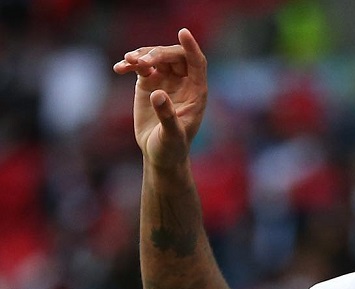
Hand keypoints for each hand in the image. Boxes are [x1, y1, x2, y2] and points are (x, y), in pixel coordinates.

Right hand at [113, 28, 206, 172]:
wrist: (159, 154)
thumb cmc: (172, 147)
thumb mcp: (171, 135)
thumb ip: (167, 116)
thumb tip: (157, 94)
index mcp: (197, 91)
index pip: (197, 62)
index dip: (191, 47)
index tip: (183, 32)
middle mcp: (183, 82)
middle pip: (174, 56)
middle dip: (159, 54)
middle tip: (142, 62)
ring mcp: (166, 80)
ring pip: (156, 58)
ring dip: (142, 56)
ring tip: (128, 63)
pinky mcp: (149, 83)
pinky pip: (140, 66)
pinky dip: (130, 65)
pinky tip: (119, 68)